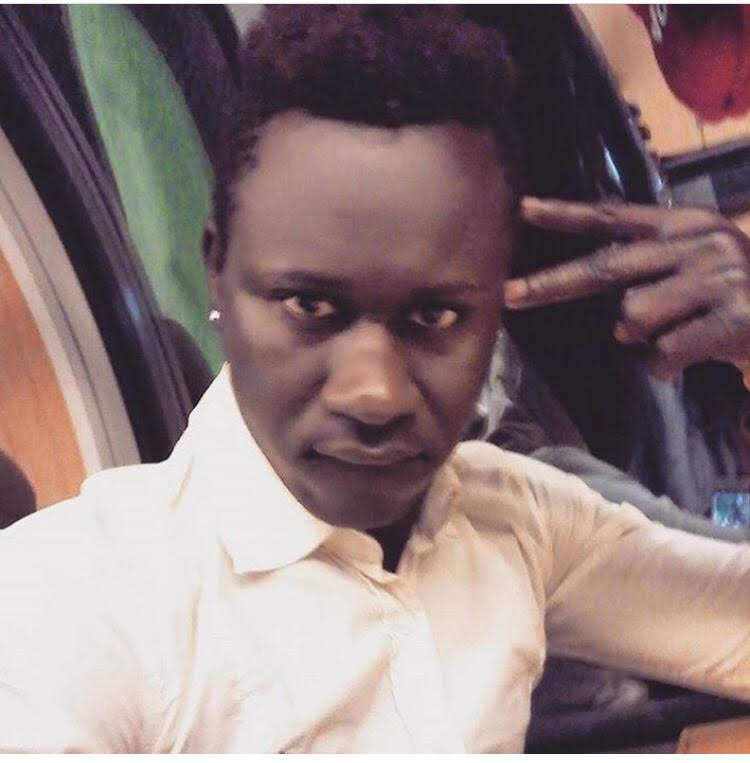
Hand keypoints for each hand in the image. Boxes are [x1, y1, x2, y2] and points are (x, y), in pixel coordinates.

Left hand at [503, 196, 749, 383]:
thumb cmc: (740, 292)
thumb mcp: (698, 264)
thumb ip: (649, 271)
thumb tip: (611, 316)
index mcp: (685, 226)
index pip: (614, 218)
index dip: (566, 215)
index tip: (524, 209)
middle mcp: (698, 244)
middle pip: (606, 268)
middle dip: (550, 285)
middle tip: (509, 295)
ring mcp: (716, 279)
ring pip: (632, 318)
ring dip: (642, 340)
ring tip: (675, 336)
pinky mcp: (732, 319)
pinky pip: (663, 355)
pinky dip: (665, 368)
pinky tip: (687, 363)